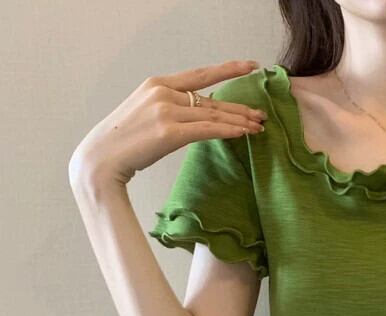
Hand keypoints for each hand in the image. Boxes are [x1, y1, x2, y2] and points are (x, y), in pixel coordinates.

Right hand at [68, 59, 268, 187]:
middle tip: (262, 114)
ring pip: (212, 115)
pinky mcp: (169, 132)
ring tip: (259, 128)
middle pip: (212, 99)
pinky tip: (243, 133)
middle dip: (240, 108)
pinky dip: (227, 131)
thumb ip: (171, 107)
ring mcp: (166, 110)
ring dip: (239, 122)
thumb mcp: (147, 113)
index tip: (251, 66)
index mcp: (158, 83)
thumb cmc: (125, 141)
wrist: (102, 159)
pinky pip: (206, 130)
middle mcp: (163, 92)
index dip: (228, 69)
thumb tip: (198, 112)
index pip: (201, 74)